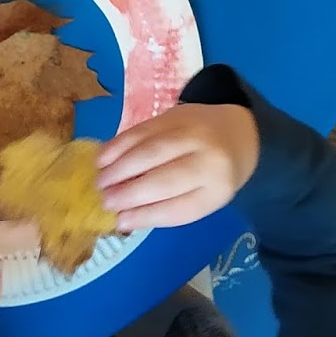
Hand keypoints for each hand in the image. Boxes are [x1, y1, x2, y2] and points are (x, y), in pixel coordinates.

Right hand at [97, 103, 259, 230]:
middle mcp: (208, 160)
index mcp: (220, 189)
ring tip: (99, 181)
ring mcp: (190, 134)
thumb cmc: (217, 171)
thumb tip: (126, 216)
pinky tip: (102, 158)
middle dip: (129, 193)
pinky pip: (139, 131)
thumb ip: (172, 204)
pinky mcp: (171, 115)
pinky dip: (117, 145)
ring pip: (148, 152)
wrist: (236, 129)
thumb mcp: (206, 194)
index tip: (121, 221)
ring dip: (118, 168)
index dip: (148, 215)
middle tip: (104, 201)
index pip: (181, 207)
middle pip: (163, 179)